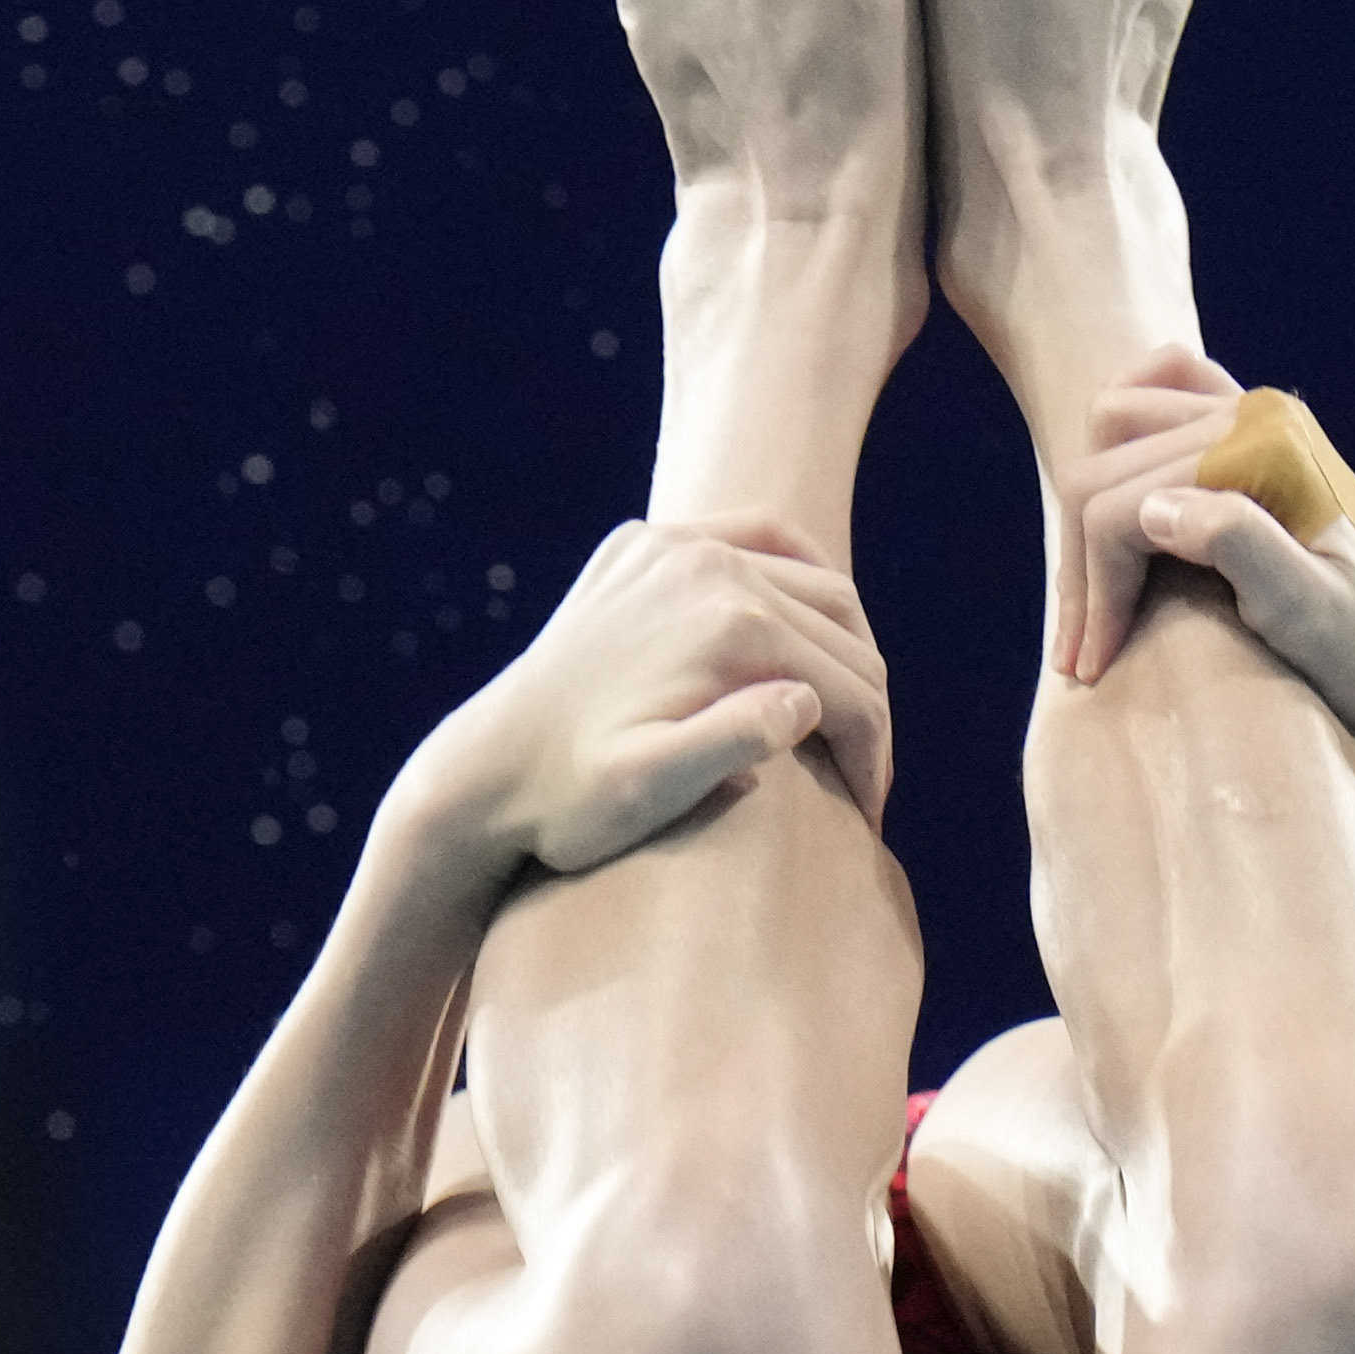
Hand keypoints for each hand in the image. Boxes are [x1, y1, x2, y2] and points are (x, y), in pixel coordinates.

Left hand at [404, 516, 890, 872]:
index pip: (845, 685)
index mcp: (726, 623)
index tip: (867, 815)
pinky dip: (795, 573)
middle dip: (865, 704)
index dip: (870, 754)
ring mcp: (673, 545)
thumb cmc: (569, 802)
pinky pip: (755, 538)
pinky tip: (808, 621)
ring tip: (843, 715)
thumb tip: (808, 701)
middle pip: (839, 628)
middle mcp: (706, 564)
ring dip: (841, 647)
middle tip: (865, 773)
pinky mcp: (645, 547)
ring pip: (810, 580)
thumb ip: (730, 745)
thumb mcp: (649, 791)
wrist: (483, 770)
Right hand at [1051, 350, 1354, 725]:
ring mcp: (1252, 414)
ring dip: (1087, 515)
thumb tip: (1150, 508)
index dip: (1094, 590)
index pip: (1122, 507)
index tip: (1092, 665)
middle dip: (1080, 564)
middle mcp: (1255, 415)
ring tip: (1093, 603)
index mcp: (1264, 453)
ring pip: (1113, 430)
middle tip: (1083, 652)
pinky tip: (1116, 498)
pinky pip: (1158, 389)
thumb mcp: (1311, 612)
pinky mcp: (1251, 430)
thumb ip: (1236, 545)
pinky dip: (1119, 432)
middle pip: (1103, 468)